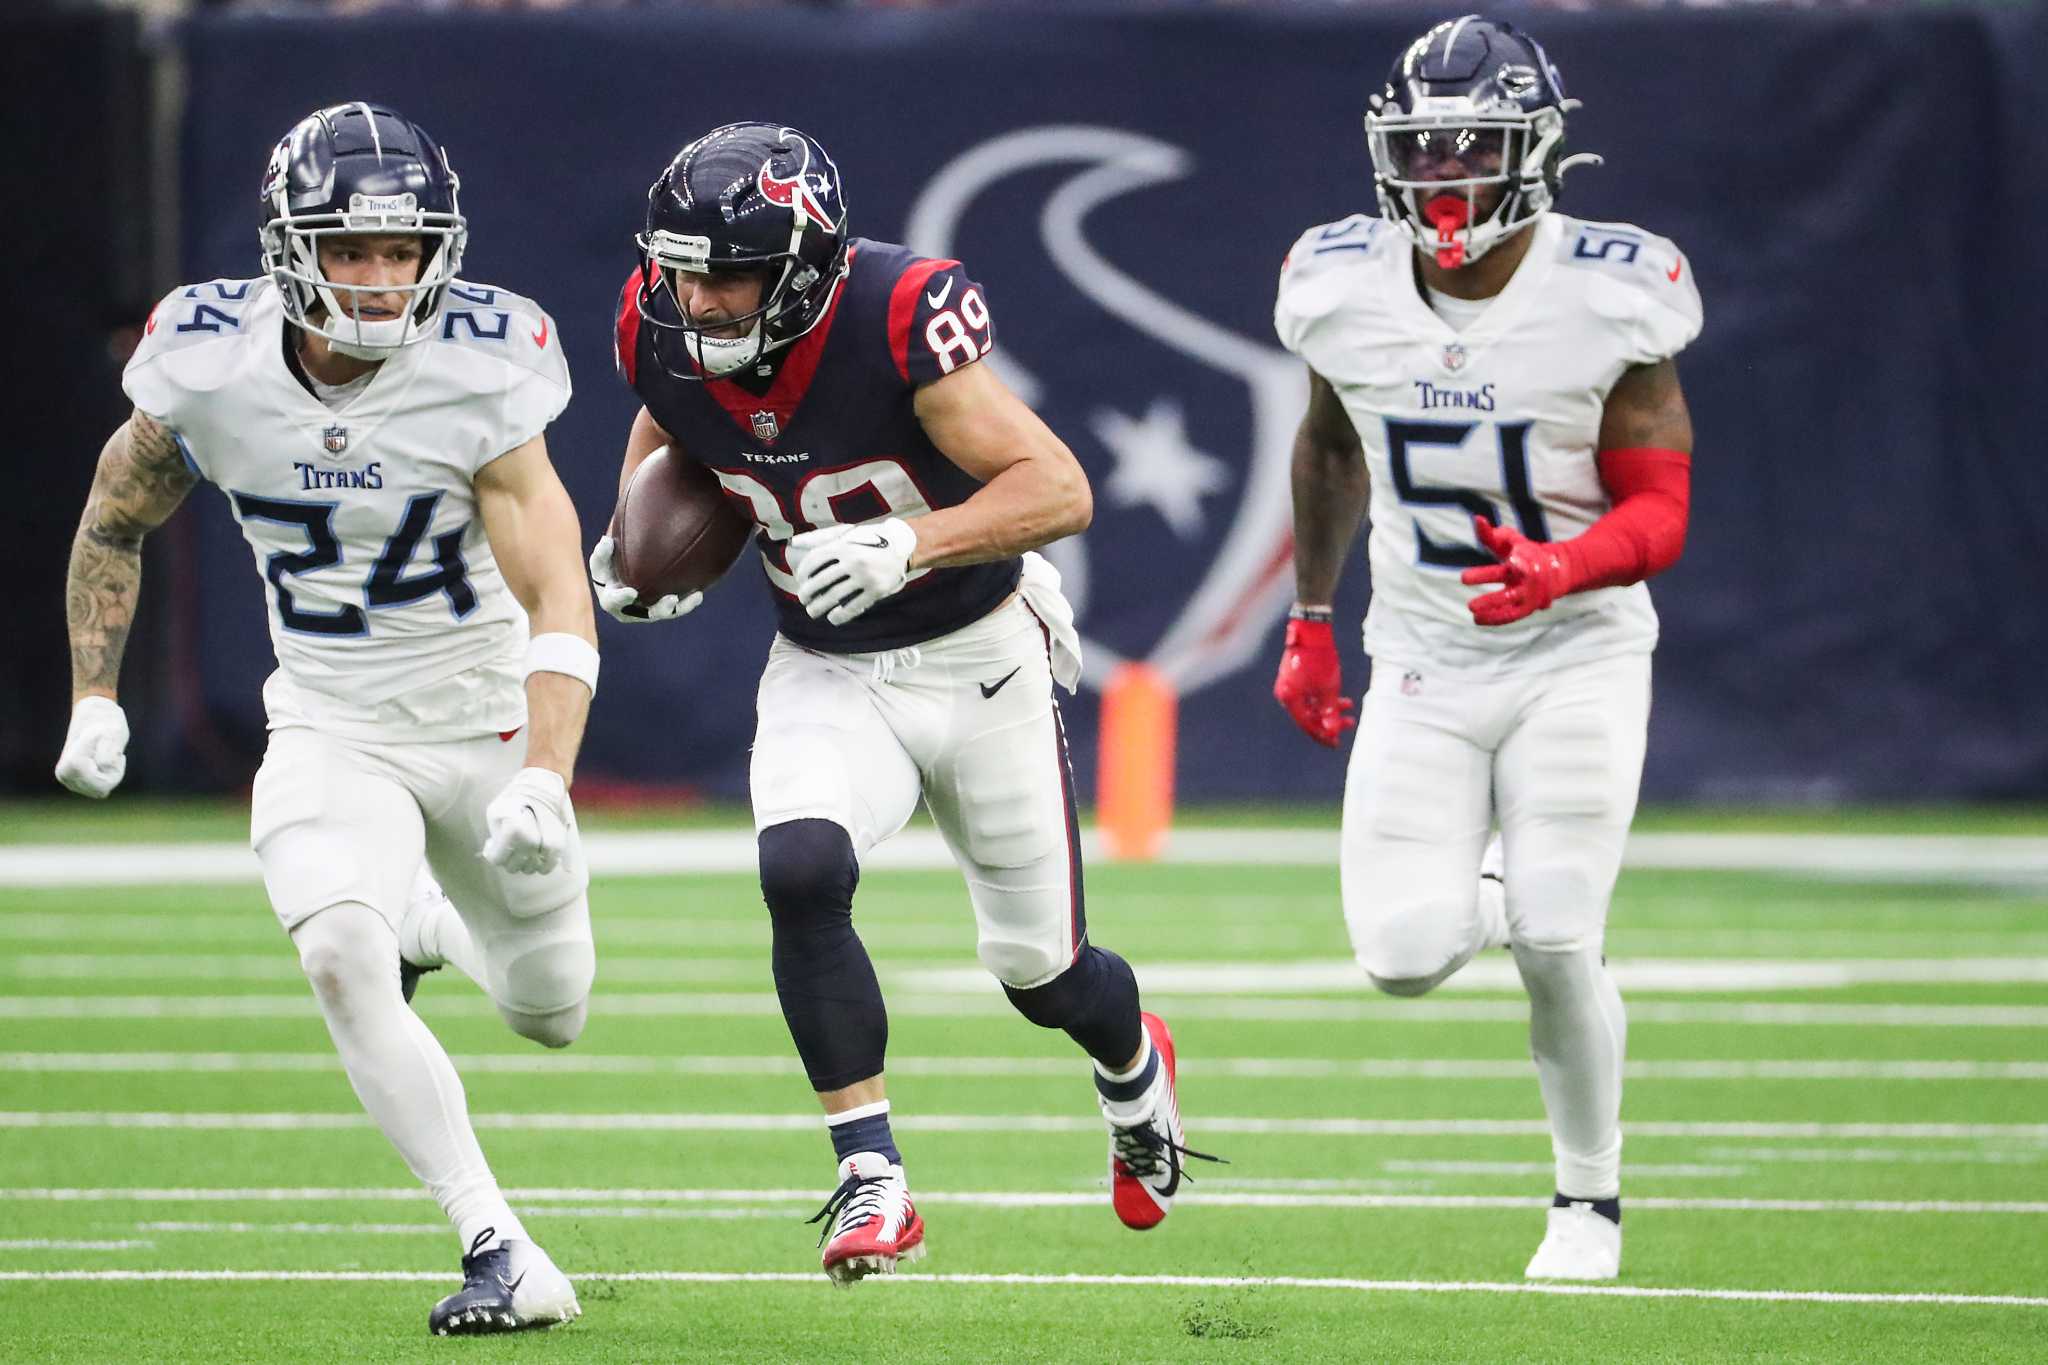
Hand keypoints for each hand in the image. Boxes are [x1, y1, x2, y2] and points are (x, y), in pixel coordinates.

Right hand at [55, 696, 130, 798]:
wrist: (92, 714)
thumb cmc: (105, 722)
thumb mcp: (114, 733)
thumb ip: (110, 750)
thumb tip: (104, 766)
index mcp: (72, 765)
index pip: (103, 785)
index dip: (116, 768)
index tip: (108, 747)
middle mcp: (65, 775)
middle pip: (102, 790)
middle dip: (113, 772)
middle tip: (110, 750)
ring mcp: (68, 779)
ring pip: (101, 790)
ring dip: (110, 773)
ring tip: (105, 753)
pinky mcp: (74, 781)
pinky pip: (99, 789)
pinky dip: (106, 776)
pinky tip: (101, 761)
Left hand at [482, 766, 576, 875]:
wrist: (542, 788)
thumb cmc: (515, 800)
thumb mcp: (495, 813)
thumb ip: (492, 835)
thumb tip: (493, 851)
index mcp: (513, 832)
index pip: (497, 859)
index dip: (493, 854)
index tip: (494, 845)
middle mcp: (530, 840)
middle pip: (513, 867)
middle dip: (508, 859)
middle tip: (509, 846)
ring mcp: (545, 844)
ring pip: (529, 869)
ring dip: (524, 863)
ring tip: (523, 849)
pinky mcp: (558, 845)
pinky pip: (547, 867)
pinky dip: (540, 866)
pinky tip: (536, 857)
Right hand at [588, 534, 701, 623]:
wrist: (620, 577)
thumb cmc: (607, 568)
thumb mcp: (600, 561)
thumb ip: (602, 553)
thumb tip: (606, 540)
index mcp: (612, 601)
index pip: (615, 601)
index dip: (622, 599)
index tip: (631, 592)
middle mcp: (632, 611)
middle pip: (648, 614)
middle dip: (661, 609)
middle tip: (672, 599)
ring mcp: (648, 612)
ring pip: (667, 613)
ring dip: (682, 607)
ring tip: (696, 596)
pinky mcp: (662, 609)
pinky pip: (677, 608)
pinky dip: (688, 601)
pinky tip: (700, 591)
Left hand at [790, 517, 915, 625]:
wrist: (902, 544)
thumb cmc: (869, 539)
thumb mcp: (847, 533)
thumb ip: (821, 537)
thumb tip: (794, 542)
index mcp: (843, 545)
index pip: (814, 561)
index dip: (803, 574)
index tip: (800, 581)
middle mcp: (853, 560)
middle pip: (821, 582)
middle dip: (807, 594)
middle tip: (804, 600)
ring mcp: (866, 576)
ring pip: (834, 597)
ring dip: (819, 607)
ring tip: (813, 611)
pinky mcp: (877, 590)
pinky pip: (854, 607)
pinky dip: (840, 615)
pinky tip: (833, 617)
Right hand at [1273, 617, 1355, 747]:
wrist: (1311, 630)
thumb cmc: (1319, 659)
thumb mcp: (1328, 689)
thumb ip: (1329, 712)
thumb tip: (1332, 732)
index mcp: (1289, 699)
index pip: (1306, 724)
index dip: (1322, 735)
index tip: (1337, 742)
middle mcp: (1285, 694)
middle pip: (1308, 715)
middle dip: (1329, 720)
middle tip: (1348, 724)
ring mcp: (1288, 685)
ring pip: (1311, 704)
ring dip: (1329, 707)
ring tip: (1349, 706)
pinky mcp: (1294, 676)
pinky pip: (1308, 694)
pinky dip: (1323, 697)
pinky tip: (1341, 696)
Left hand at [1460, 516, 1572, 626]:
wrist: (1558, 569)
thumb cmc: (1526, 552)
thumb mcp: (1511, 541)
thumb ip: (1491, 534)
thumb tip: (1477, 519)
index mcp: (1522, 563)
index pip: (1504, 569)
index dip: (1484, 575)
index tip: (1463, 578)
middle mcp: (1527, 582)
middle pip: (1508, 594)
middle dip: (1489, 599)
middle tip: (1469, 603)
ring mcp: (1529, 597)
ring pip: (1511, 608)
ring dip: (1492, 612)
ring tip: (1473, 614)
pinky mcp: (1529, 607)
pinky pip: (1512, 616)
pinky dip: (1496, 619)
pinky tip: (1478, 619)